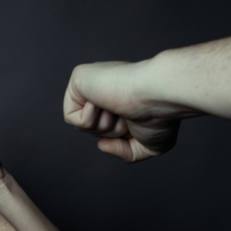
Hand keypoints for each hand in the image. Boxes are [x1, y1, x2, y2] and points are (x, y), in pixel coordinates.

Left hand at [63, 61, 181, 162]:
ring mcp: (93, 83)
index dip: (119, 137)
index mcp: (122, 99)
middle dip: (111, 133)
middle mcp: (107, 89)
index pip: (108, 129)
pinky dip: (87, 120)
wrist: (158, 96)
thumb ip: (125, 152)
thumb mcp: (148, 146)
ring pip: (82, 125)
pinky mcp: (79, 78)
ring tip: (118, 110)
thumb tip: (101, 145)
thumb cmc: (160, 117)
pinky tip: (102, 104)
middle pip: (94, 130)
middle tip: (128, 118)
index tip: (136, 126)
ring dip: (103, 127)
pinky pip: (70, 116)